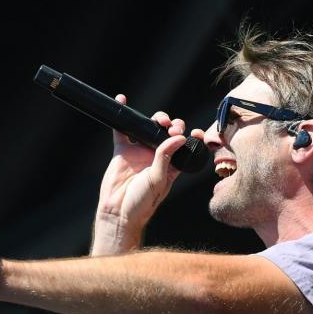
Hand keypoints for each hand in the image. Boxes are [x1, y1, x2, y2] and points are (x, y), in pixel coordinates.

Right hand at [96, 94, 188, 227]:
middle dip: (173, 125)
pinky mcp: (122, 151)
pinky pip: (122, 130)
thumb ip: (166, 157)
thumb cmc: (142, 203)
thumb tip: (179, 137)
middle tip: (172, 127)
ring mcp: (139, 152)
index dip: (191, 136)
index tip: (194, 132)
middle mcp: (156, 157)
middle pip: (168, 133)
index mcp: (171, 166)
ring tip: (158, 120)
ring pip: (148, 128)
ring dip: (155, 119)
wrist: (118, 212)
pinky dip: (122, 115)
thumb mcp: (158, 180)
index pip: (184, 146)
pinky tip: (122, 101)